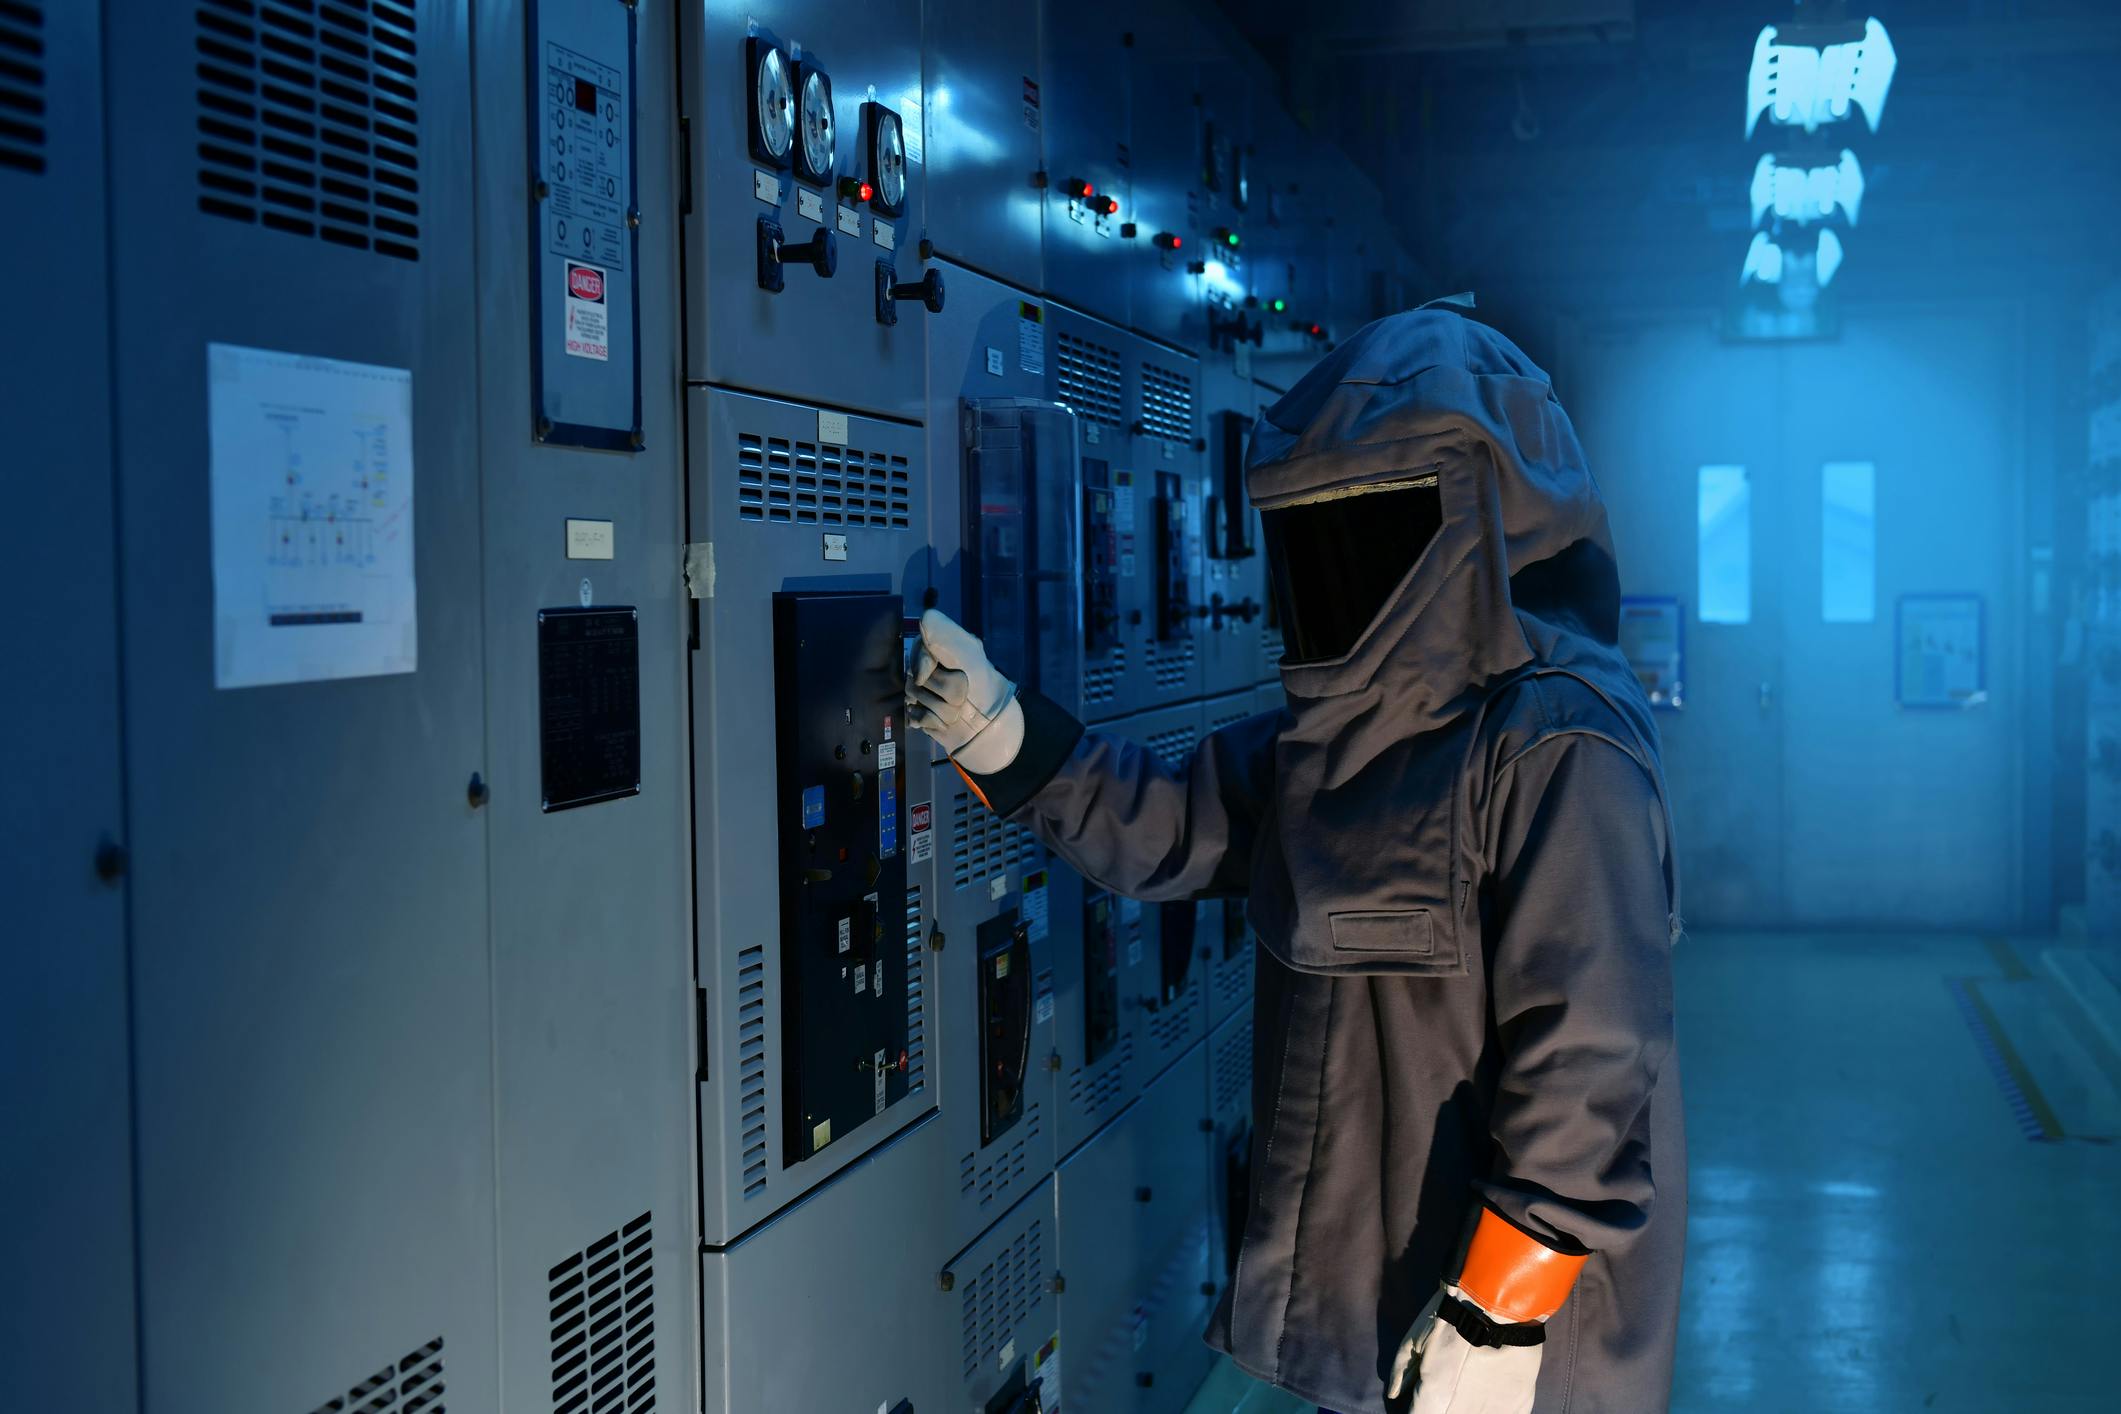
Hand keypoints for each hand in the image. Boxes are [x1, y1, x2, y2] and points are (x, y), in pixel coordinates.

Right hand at [905, 608, 1024, 773]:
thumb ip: (945, 632)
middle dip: (937, 690)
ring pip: (912, 697)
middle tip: (959, 696)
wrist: (991, 730)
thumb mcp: (969, 654)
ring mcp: (926, 692)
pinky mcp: (922, 713)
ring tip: (955, 712)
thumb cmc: (984, 689)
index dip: (924, 663)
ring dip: (936, 708)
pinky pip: (911, 715)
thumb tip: (922, 620)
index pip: (917, 650)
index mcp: (943, 649)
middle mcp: (932, 668)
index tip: (937, 671)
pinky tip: (941, 723)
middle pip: (913, 676)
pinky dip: (927, 721)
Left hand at [1387, 1287, 1542, 1413]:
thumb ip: (1401, 1372)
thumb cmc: (1450, 1318)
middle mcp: (1463, 1413)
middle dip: (1439, 1407)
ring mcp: (1493, 1412)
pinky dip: (1489, 1410)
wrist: (1497, 1304)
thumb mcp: (1414, 1340)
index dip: (1416, 1409)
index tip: (1418, 1401)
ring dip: (1464, 1409)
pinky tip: (1486, 1393)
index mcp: (1434, 1400)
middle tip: (1443, 1391)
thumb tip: (1394, 1395)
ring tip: (1465, 1389)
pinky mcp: (1518, 1407)